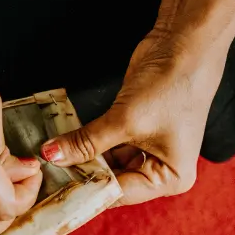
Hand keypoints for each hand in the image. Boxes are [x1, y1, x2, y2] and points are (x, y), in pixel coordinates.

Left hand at [41, 31, 225, 204]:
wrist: (187, 40)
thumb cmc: (171, 84)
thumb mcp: (125, 119)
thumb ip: (86, 142)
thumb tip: (52, 156)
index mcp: (171, 178)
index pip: (119, 194)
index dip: (87, 192)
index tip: (54, 192)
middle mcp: (162, 169)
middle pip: (112, 181)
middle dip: (82, 175)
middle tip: (47, 175)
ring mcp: (150, 150)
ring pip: (107, 163)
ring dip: (82, 158)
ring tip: (51, 159)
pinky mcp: (136, 130)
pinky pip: (107, 145)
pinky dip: (88, 143)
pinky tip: (64, 144)